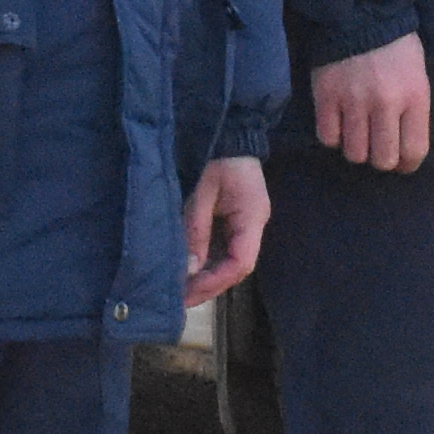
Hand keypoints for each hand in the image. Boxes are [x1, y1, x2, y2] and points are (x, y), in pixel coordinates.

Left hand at [184, 154, 271, 304]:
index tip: (189, 292)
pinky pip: (223, 249)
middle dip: (209, 285)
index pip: (241, 261)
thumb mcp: (202, 191)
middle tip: (179, 300)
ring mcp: (246, 224)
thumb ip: (196, 229)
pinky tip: (188, 270)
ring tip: (180, 290)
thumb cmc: (217, 156)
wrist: (230, 133)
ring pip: (229, 261)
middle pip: (236, 267)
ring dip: (207, 277)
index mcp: (252, 216)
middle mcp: (254, 225)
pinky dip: (206, 262)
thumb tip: (189, 268)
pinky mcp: (236, 221)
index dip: (216, 281)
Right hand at [307, 34, 431, 173]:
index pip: (414, 151)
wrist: (360, 13)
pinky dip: (333, 135)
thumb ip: (414, 111)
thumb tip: (404, 150)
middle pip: (383, 159)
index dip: (407, 165)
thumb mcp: (418, 77)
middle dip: (381, 158)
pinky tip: (338, 122)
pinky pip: (328, 137)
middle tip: (377, 146)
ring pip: (354, 153)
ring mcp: (353, 100)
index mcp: (414, 97)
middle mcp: (385, 103)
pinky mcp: (326, 96)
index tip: (401, 162)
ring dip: (356, 148)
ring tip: (357, 132)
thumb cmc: (396, 47)